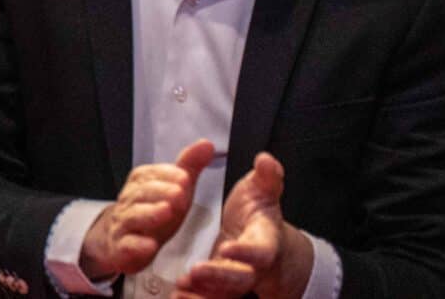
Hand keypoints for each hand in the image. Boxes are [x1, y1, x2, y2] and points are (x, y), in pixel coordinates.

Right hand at [79, 140, 213, 280]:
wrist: (122, 240)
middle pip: (141, 193)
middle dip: (159, 192)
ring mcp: (124, 225)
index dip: (166, 175)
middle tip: (180, 194)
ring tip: (167, 212)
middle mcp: (129, 201)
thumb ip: (188, 166)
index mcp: (140, 183)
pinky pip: (127, 245)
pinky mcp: (122, 248)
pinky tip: (149, 245)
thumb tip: (207, 144)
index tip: (185, 177)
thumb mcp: (174, 188)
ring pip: (133, 217)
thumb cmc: (153, 210)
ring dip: (150, 214)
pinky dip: (137, 245)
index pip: (149, 174)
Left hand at [172, 153, 309, 298]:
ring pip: (224, 293)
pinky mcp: (219, 287)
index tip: (227, 247)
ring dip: (203, 293)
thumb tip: (266, 159)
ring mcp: (235, 278)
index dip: (246, 252)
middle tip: (196, 271)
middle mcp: (251, 266)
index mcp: (264, 242)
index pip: (259, 251)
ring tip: (182, 289)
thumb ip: (267, 177)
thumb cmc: (258, 215)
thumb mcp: (263, 192)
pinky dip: (195, 297)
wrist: (261, 242)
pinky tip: (177, 296)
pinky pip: (210, 296)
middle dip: (219, 276)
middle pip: (241, 278)